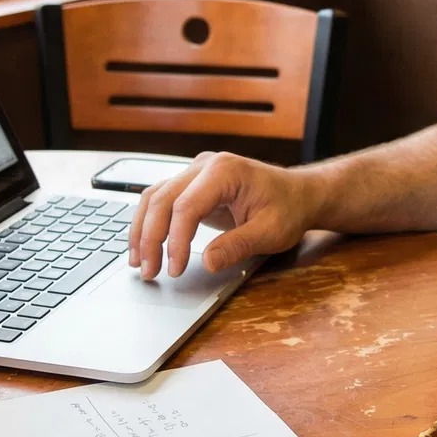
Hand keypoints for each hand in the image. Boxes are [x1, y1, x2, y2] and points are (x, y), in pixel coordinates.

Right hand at [128, 152, 319, 280]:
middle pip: (162, 199)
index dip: (175, 240)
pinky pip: (162, 200)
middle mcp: (205, 165)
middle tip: (148, 271)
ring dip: (142, 230)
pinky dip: (150, 223)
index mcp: (225, 171)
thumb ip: (238, 246)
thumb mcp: (271, 232)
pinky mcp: (192, 184)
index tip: (175, 269)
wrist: (298, 194)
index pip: (186, 206)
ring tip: (139, 263)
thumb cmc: (288, 209)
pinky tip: (145, 246)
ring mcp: (196, 172)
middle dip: (150, 238)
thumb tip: (206, 262)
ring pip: (154, 197)